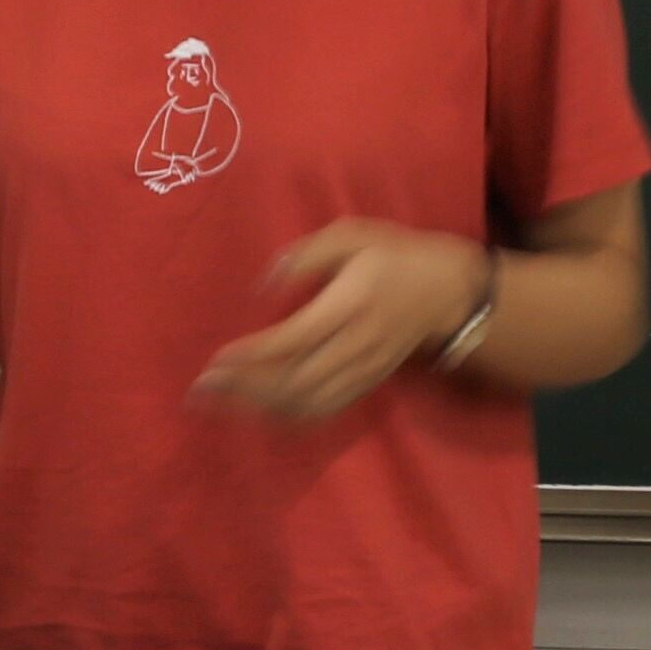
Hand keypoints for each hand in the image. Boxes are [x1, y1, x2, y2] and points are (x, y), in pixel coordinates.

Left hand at [197, 221, 490, 422]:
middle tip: (202, 388)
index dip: (254, 356)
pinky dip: (286, 415)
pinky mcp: (367, 384)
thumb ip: (307, 254)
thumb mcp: (353, 234)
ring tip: (219, 401)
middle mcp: (357, 345)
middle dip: (245, 390)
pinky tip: (256, 408)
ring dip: (260, 408)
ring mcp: (364, 370)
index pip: (296, 340)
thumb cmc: (393, 254)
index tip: (216, 359)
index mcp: (351, 305)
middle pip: (296, 381)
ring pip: (309, 404)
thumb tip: (264, 285)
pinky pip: (323, 409)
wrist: (449, 292)